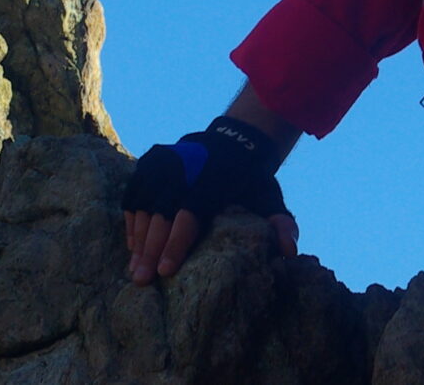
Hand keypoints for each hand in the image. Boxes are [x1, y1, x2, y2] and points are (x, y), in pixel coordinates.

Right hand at [122, 115, 297, 283]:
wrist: (230, 143)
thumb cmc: (249, 181)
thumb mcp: (269, 198)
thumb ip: (282, 224)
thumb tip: (290, 251)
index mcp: (209, 181)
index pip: (188, 216)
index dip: (175, 245)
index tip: (166, 272)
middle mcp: (181, 170)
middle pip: (160, 216)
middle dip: (150, 251)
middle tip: (142, 281)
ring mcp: (160, 166)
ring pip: (144, 209)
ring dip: (139, 242)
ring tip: (136, 272)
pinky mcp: (146, 165)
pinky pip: (133, 199)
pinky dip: (133, 223)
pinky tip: (134, 247)